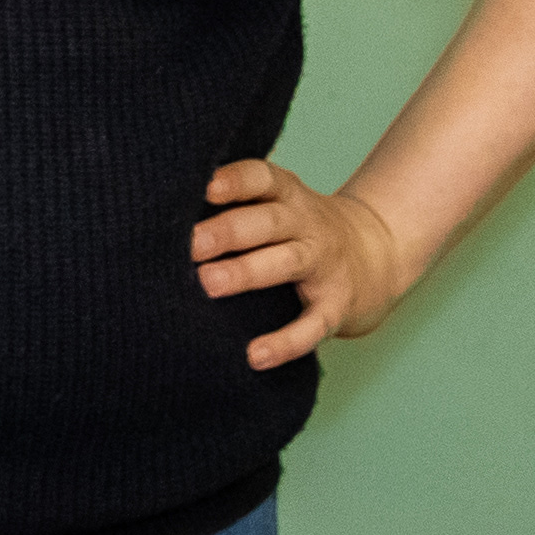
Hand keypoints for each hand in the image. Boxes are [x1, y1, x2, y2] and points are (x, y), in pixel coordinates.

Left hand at [191, 160, 421, 366]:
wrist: (375, 255)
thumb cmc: (298, 231)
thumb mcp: (277, 206)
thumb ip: (235, 207)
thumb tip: (160, 217)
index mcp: (287, 196)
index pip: (263, 179)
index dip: (236, 181)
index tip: (205, 186)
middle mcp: (307, 225)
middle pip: (269, 222)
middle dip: (229, 231)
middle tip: (191, 244)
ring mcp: (324, 264)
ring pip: (286, 263)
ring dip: (247, 273)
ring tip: (208, 284)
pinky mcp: (337, 305)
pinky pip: (313, 325)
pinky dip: (286, 341)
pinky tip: (256, 355)